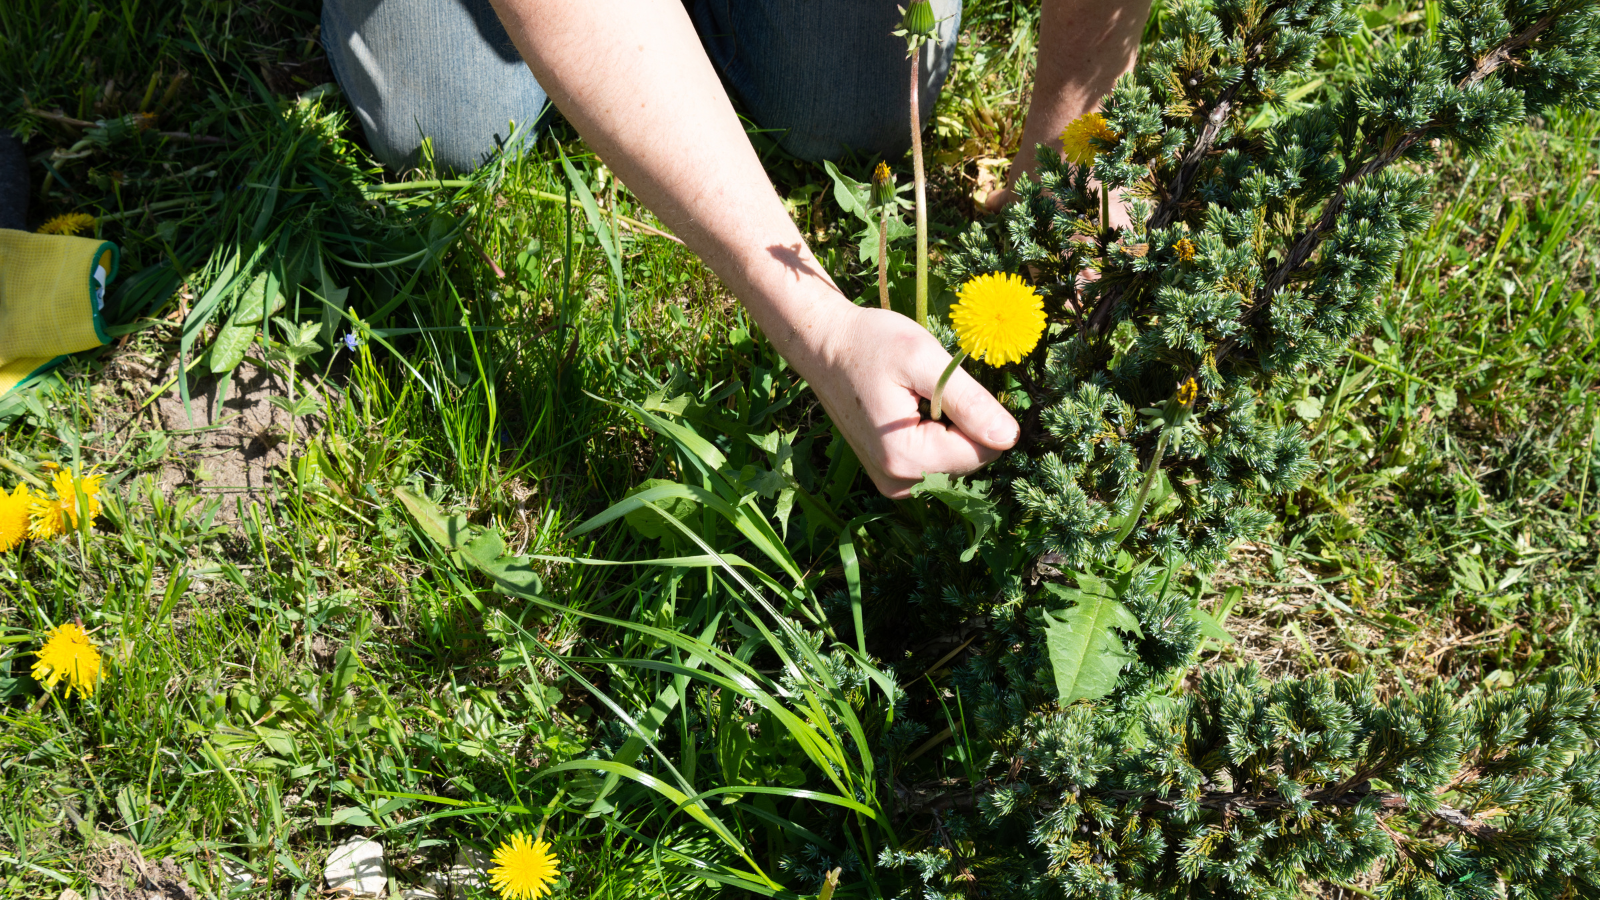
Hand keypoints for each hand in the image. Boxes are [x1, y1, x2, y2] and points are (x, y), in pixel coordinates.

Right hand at [801, 302, 1018, 497]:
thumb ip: (969, 401)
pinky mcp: (892, 475)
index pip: (982, 451)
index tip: (948, 383)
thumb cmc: (870, 343)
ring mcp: (894, 482)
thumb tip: (1009, 437)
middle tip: (929, 387)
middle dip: (964, 422)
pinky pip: (937, 460)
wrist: (824, 346)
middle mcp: (899, 482)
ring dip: (951, 427)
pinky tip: (911, 409)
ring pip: (956, 460)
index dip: (979, 414)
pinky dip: (936, 434)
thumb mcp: (923, 359)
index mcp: (906, 458)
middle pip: (970, 460)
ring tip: (916, 396)